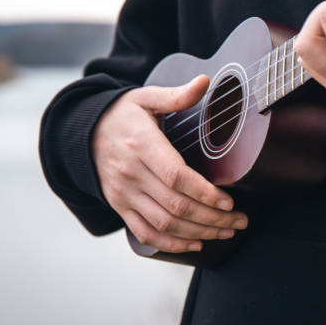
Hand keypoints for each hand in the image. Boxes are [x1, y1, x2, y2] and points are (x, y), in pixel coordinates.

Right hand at [91, 75, 248, 252]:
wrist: (85, 132)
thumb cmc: (123, 114)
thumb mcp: (146, 98)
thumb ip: (176, 95)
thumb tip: (205, 81)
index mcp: (142, 145)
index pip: (176, 176)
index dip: (204, 193)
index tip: (229, 201)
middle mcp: (131, 173)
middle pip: (175, 205)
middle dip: (212, 218)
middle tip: (240, 220)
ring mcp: (124, 193)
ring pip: (164, 223)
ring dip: (199, 232)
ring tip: (227, 231)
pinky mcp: (120, 206)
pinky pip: (145, 233)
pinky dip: (171, 243)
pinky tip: (196, 242)